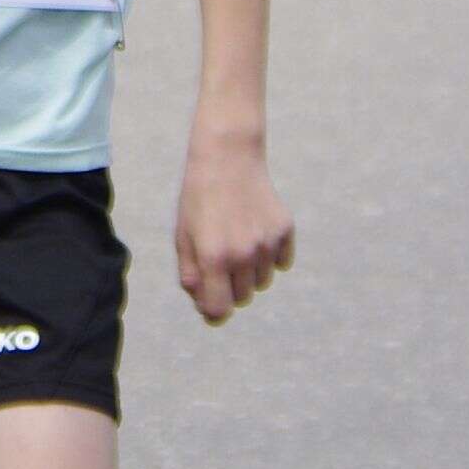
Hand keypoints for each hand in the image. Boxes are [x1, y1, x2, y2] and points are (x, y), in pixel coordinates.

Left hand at [175, 137, 295, 324]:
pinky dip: (269, 256)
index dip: (213, 311)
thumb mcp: (184, 234)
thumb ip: (191, 273)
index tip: (210, 306)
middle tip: (219, 261)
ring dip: (249, 271)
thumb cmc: (198, 198)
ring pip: (262, 282)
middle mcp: (243, 254)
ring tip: (236, 240)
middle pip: (242, 298)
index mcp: (213, 257)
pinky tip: (255, 231)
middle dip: (229, 287)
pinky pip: (281, 263)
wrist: (227, 158)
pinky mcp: (285, 231)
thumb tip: (205, 307)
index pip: (219, 309)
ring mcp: (267, 243)